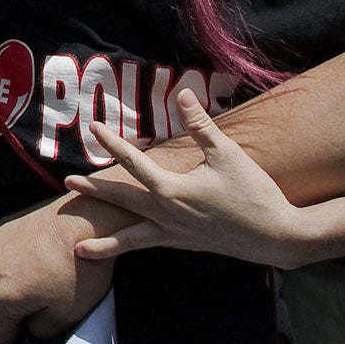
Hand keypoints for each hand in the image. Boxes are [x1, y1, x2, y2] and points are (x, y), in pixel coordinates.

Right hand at [0, 196, 119, 343]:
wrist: (87, 219)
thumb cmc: (82, 270)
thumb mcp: (70, 314)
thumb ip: (42, 329)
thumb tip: (30, 327)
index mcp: (3, 296)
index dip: (11, 339)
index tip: (29, 329)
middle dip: (3, 314)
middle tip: (33, 307)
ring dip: (2, 286)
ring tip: (35, 279)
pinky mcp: (0, 228)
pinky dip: (8, 263)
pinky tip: (34, 257)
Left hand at [65, 88, 312, 267]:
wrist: (278, 237)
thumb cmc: (254, 193)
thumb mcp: (228, 154)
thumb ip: (201, 125)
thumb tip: (182, 93)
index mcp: (172, 191)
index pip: (134, 163)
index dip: (112, 143)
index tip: (94, 128)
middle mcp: (167, 216)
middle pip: (121, 202)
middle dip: (93, 192)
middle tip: (66, 184)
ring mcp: (175, 234)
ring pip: (131, 238)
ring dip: (105, 244)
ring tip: (78, 250)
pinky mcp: (185, 244)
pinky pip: (151, 245)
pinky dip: (133, 248)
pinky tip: (123, 249)